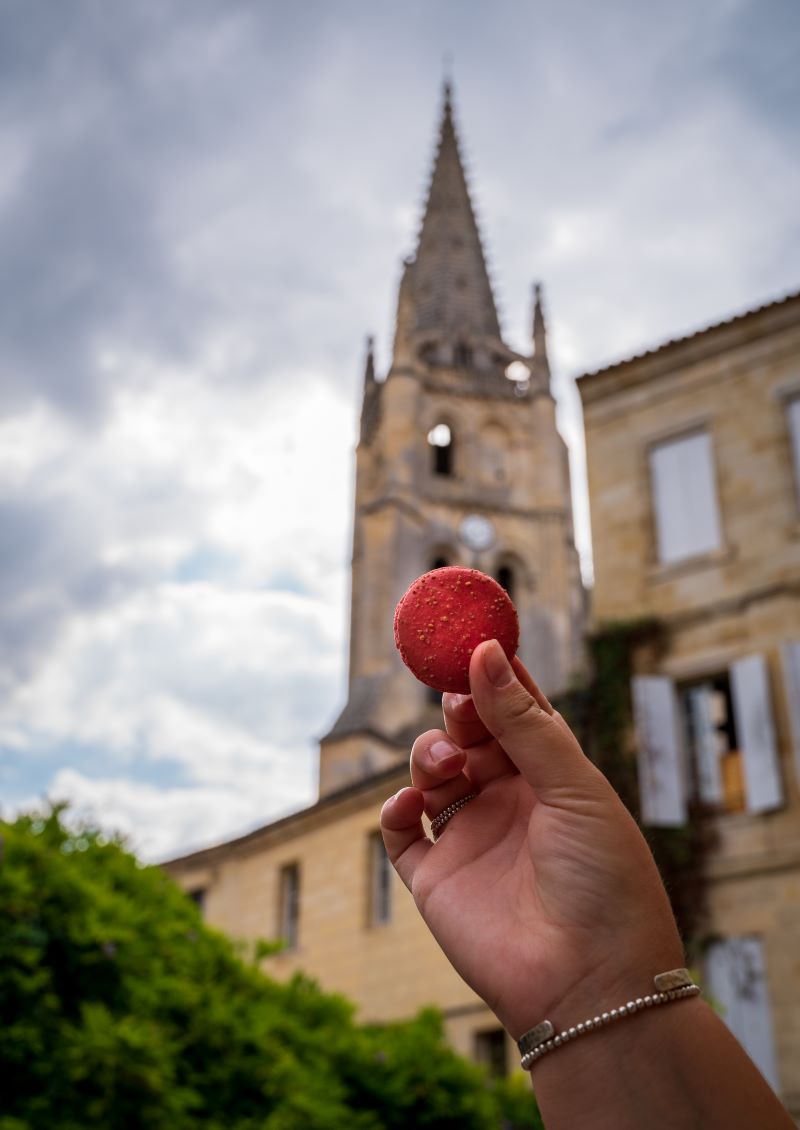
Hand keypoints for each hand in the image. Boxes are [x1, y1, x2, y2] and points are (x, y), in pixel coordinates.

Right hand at [380, 640, 683, 1040]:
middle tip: (457, 702)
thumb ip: (523, 721)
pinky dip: (395, 809)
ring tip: (447, 768)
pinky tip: (411, 804)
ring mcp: (470, 838)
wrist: (591, 984)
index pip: (516, 711)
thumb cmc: (604, 879)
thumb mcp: (573, 786)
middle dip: (459, 712)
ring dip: (429, 756)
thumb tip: (485, 652)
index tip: (472, 641)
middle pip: (468, 734)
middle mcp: (508, 801)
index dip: (495, 676)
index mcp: (551, 776)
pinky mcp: (436, 879)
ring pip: (430, 772)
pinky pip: (399, 833)